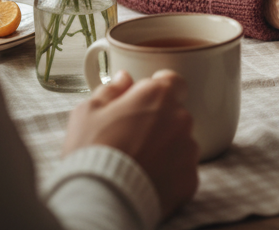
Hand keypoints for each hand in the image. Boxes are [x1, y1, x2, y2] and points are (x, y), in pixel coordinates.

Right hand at [63, 69, 198, 217]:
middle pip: (175, 114)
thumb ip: (110, 90)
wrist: (98, 199)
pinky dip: (169, 175)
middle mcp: (180, 118)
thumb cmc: (91, 151)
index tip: (145, 102)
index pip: (173, 82)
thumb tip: (123, 78)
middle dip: (158, 123)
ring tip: (138, 163)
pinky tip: (147, 180)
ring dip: (165, 149)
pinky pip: (182, 171)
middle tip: (132, 139)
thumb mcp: (88, 112)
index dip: (158, 90)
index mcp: (158, 95)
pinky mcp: (190, 178)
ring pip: (180, 143)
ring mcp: (188, 149)